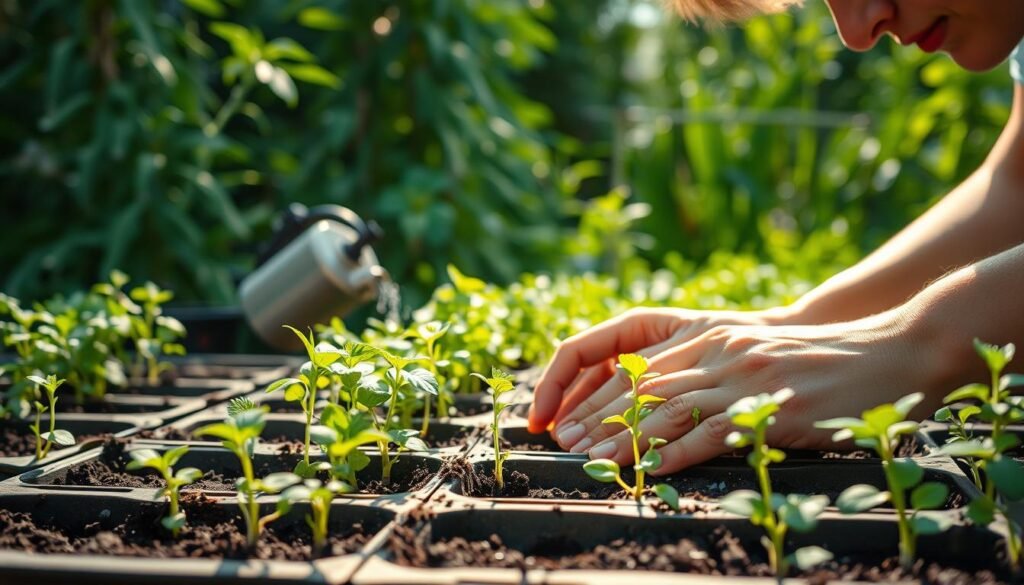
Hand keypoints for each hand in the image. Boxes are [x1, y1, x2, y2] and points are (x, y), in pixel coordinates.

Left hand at [534, 310, 943, 474]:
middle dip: (597, 417)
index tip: (566, 419)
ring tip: (592, 462)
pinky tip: (650, 472)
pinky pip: (711, 432)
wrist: (888, 351)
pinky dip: (676, 454)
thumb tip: (660, 407)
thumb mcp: (753, 352)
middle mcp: (718, 350)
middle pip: (641, 386)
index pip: (635, 366)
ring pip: (667, 408)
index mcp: (709, 336)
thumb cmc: (816, 359)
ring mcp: (743, 377)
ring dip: (625, 439)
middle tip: (565, 445)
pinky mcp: (770, 406)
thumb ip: (708, 369)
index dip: (595, 393)